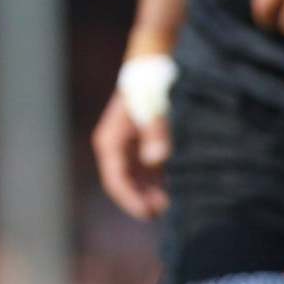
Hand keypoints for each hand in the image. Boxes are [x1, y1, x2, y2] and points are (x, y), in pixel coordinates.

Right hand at [91, 88, 170, 219]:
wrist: (152, 69)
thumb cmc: (150, 89)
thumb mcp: (154, 109)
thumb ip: (156, 133)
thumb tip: (156, 159)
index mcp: (110, 142)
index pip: (115, 179)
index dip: (129, 199)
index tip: (147, 213)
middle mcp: (115, 149)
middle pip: (123, 184)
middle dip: (140, 200)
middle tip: (163, 214)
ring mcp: (128, 150)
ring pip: (135, 182)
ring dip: (149, 195)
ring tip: (170, 206)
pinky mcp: (141, 148)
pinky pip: (146, 174)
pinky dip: (157, 185)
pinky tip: (173, 192)